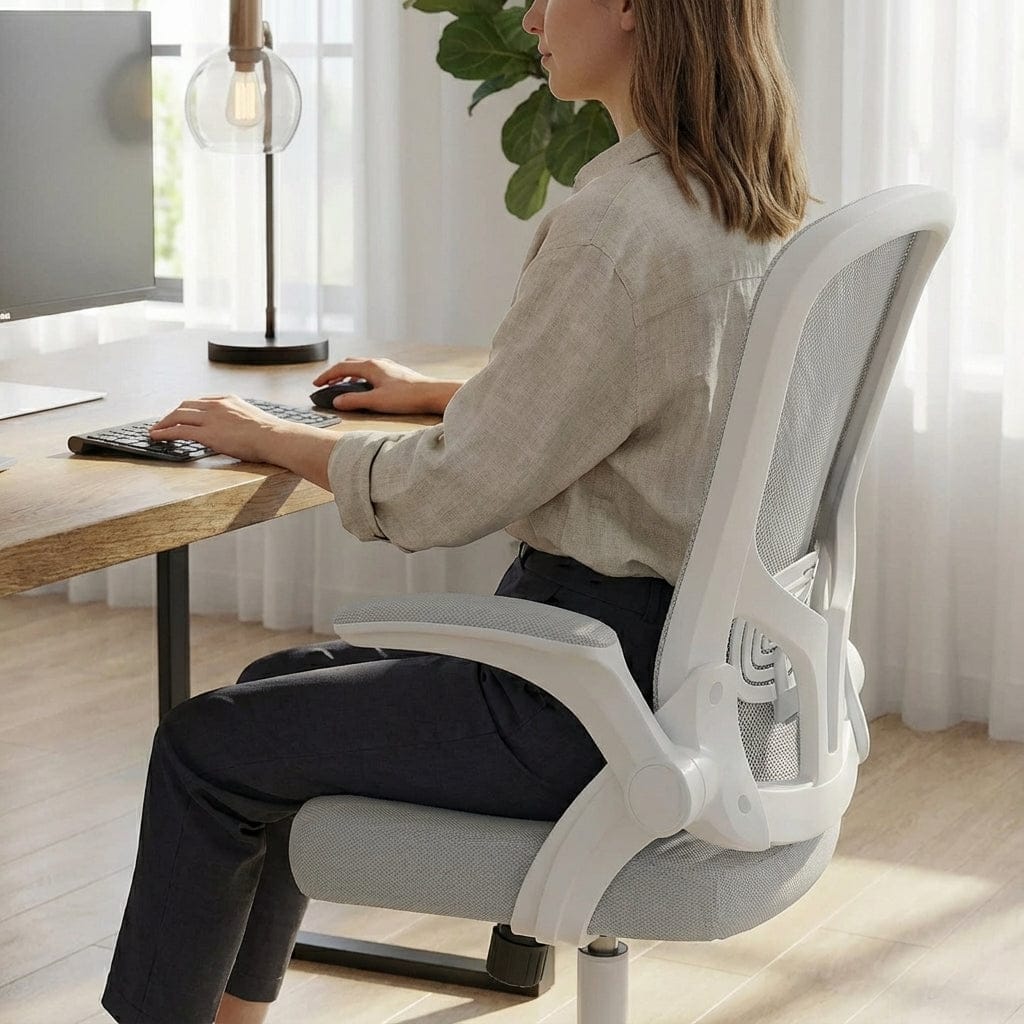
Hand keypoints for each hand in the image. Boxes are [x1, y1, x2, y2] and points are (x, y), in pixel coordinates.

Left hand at [149, 395, 287, 462]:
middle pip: (185, 406)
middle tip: (163, 423)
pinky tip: (156, 437)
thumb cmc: (270, 433)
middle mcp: (216, 405)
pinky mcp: (207, 433)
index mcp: (227, 400)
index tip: (180, 415)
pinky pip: (179, 431)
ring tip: (155, 430)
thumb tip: (238, 431)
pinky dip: (164, 433)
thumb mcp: (252, 418)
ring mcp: (211, 418)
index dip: (186, 409)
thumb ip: (239, 420)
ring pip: (178, 416)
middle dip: (171, 414)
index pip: (200, 401)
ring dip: (163, 423)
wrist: (275, 437)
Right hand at [313, 357, 449, 413]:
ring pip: (361, 367)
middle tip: (326, 384)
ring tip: (342, 386)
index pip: (341, 367)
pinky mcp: (395, 374)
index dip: (326, 376)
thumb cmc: (407, 397)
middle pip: (350, 364)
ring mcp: (388, 367)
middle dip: (335, 374)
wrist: (432, 394)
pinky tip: (365, 388)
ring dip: (348, 375)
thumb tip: (336, 402)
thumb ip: (354, 401)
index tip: (316, 384)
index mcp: (370, 366)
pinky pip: (372, 372)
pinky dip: (361, 378)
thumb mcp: (376, 401)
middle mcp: (378, 363)